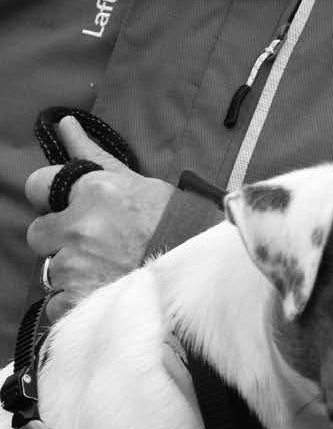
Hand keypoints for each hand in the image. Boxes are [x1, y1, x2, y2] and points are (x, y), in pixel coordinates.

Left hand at [25, 116, 174, 321]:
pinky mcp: (79, 300)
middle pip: (38, 234)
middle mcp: (80, 226)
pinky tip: (103, 291)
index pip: (36, 185)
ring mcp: (77, 266)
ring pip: (50, 271)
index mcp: (93, 191)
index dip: (50, 200)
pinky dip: (75, 303)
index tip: (66, 209)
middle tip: (94, 246)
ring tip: (107, 271)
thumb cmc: (172, 224)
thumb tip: (64, 124)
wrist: (200, 272)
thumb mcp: (134, 182)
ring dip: (71, 273)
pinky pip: (56, 304)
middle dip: (59, 240)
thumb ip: (92, 155)